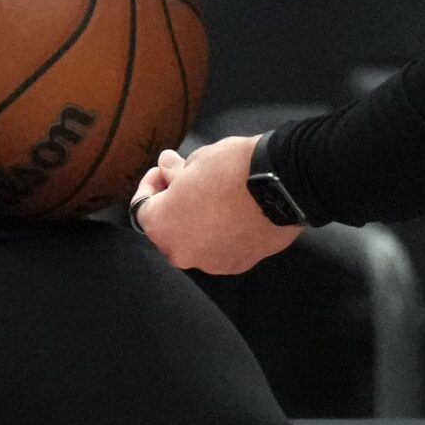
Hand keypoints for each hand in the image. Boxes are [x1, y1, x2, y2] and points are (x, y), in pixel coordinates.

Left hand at [132, 137, 299, 274]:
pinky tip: (232, 212)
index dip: (151, 184)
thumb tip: (166, 167)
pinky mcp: (239, 264)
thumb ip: (174, 171)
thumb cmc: (231, 171)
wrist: (282, 187)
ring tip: (213, 195)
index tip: (163, 170)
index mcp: (162, 226)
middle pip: (168, 228)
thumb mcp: (195, 160)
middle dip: (173, 205)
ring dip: (197, 221)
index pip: (142, 207)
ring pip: (195, 241)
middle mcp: (182, 252)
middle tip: (185, 180)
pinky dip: (220, 233)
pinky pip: (219, 248)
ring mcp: (212, 263)